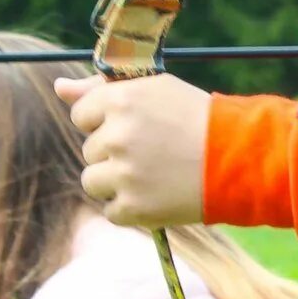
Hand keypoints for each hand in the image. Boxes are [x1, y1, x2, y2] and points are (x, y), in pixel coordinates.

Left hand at [56, 74, 212, 227]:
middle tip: (154, 151)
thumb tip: (58, 87)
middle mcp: (117, 135)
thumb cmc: (196, 117)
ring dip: (116, 182)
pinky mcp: (133, 207)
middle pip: (89, 150)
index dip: (106, 121)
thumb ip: (100, 89)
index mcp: (120, 100)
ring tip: (152, 174)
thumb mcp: (154, 89)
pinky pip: (111, 211)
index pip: (81, 114)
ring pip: (92, 182)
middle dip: (115, 152)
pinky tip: (157, 194)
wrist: (238, 159)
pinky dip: (131, 208)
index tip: (134, 126)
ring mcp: (124, 174)